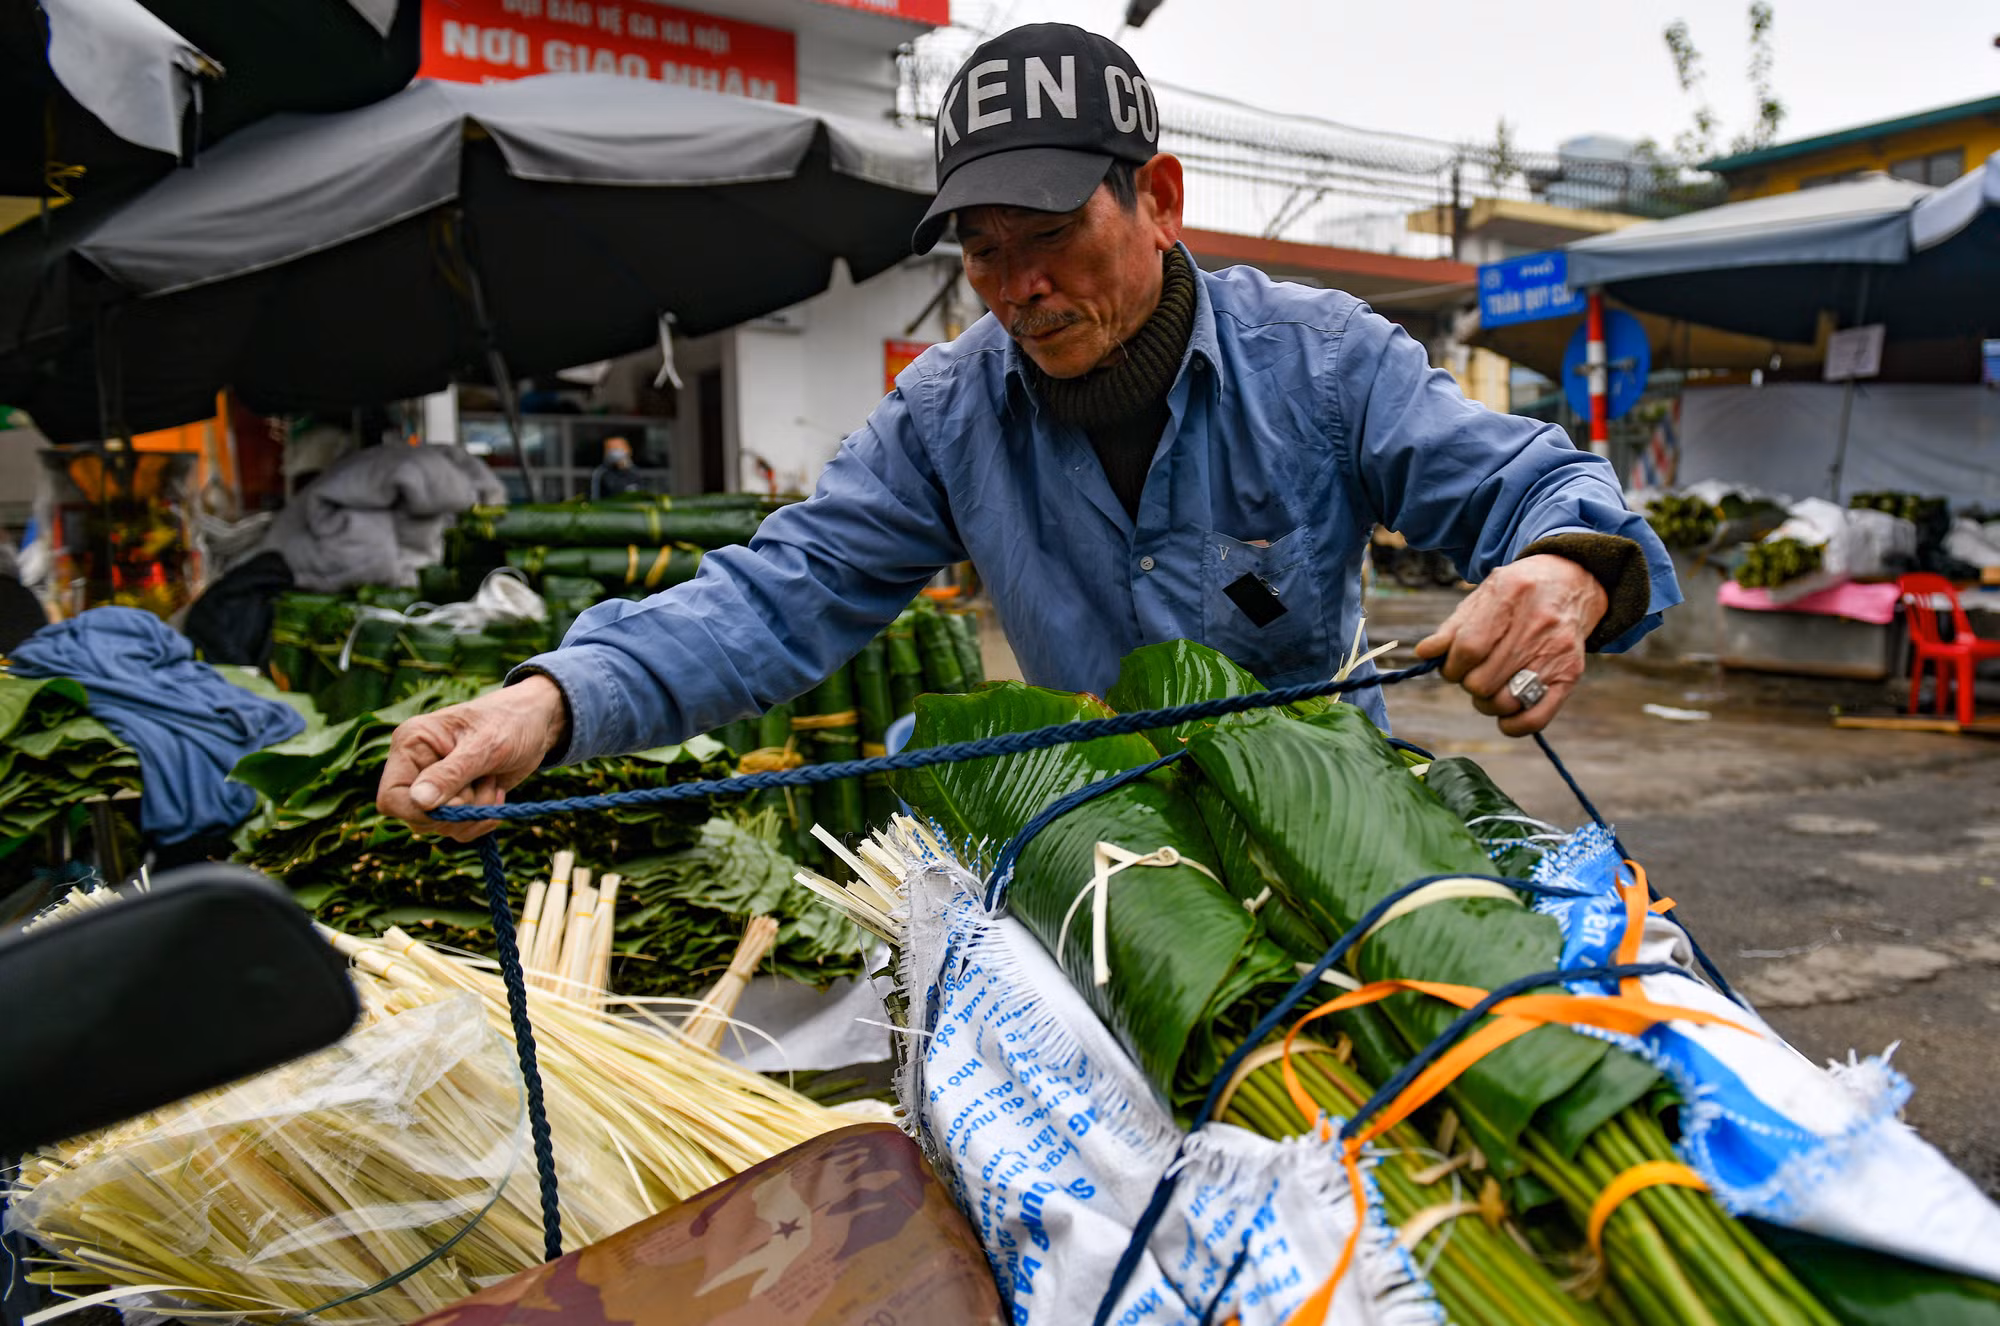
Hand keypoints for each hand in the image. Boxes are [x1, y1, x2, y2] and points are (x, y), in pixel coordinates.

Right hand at [376, 675, 570, 840]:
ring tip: (492, 781)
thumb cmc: (510, 722)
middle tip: (485, 782)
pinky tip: (496, 793)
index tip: (454, 805)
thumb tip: (419, 802)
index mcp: (411, 744)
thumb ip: (451, 774)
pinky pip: (459, 829)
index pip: (391, 797)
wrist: (536, 722)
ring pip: (440, 826)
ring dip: (474, 812)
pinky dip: (482, 818)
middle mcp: (415, 767)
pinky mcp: (454, 799)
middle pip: (417, 818)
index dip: (418, 811)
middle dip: (458, 810)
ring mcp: (434, 785)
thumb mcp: (485, 746)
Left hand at [1414, 554, 1606, 736]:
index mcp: (1509, 596)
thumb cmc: (1516, 593)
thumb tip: (1424, 653)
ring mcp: (1556, 652)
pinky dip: (1513, 724)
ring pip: (1504, 702)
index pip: (1468, 648)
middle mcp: (1537, 625)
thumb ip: (1452, 628)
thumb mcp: (1483, 596)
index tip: (1450, 667)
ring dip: (1486, 703)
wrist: (1570, 582)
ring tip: (1488, 687)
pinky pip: (1536, 718)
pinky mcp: (1570, 675)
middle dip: (1467, 683)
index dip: (1451, 667)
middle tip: (1471, 674)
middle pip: (1483, 680)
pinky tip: (1505, 713)